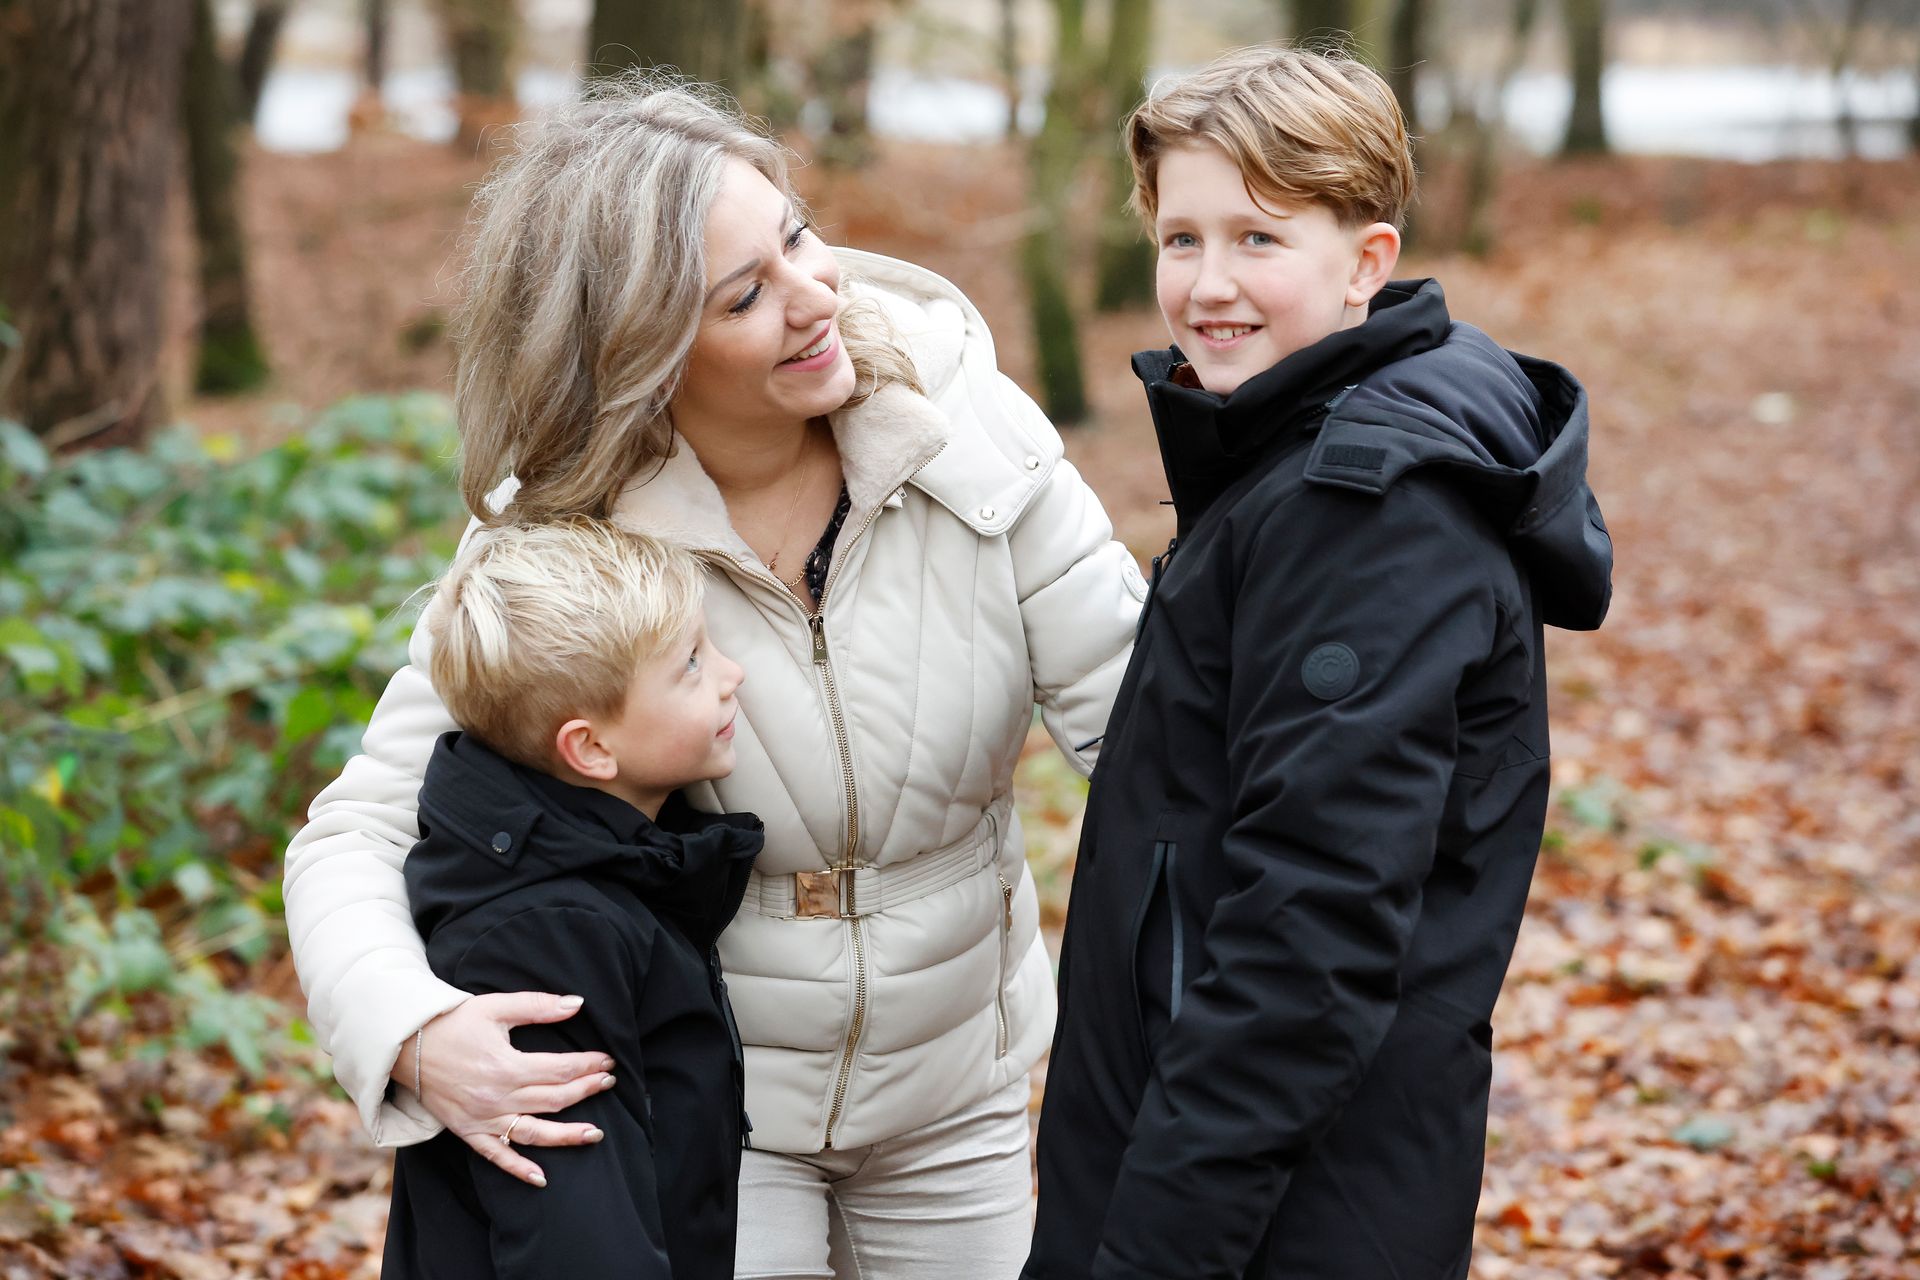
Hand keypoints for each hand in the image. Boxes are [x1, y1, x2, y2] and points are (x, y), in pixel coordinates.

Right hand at [402, 992, 617, 1186]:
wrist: (406, 1046)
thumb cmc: (453, 1023)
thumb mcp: (495, 1007)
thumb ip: (538, 1005)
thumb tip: (577, 1004)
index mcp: (507, 1066)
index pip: (560, 1070)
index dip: (588, 1065)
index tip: (608, 1061)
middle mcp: (498, 1098)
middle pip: (554, 1100)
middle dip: (586, 1091)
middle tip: (609, 1083)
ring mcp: (483, 1119)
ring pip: (534, 1133)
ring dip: (567, 1136)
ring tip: (596, 1134)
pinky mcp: (469, 1132)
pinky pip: (497, 1156)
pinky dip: (519, 1169)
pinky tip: (542, 1178)